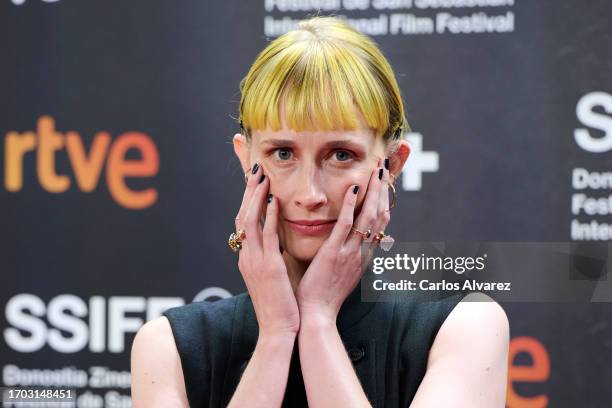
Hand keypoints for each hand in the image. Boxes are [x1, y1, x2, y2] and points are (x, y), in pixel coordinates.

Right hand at [235, 163, 299, 337]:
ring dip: (256, 196)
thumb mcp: (270, 278)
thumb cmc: (279, 306)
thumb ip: (269, 258)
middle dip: (249, 191)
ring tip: (261, 176)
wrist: (277, 330)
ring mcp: (255, 261)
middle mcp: (247, 256)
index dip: (249, 200)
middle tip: (255, 170)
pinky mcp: (269, 267)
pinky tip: (273, 200)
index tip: (255, 182)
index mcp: (248, 258)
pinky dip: (268, 216)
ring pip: (250, 221)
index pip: (245, 222)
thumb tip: (275, 244)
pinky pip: (267, 236)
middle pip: (243, 215)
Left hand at [295, 159, 390, 323]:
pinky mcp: (334, 254)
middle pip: (380, 215)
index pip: (381, 222)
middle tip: (385, 168)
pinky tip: (353, 189)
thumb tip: (354, 242)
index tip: (384, 182)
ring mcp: (350, 252)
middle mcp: (362, 251)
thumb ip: (351, 256)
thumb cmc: (325, 295)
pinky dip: (350, 206)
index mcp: (364, 255)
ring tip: (376, 170)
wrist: (317, 315)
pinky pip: (345, 226)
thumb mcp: (345, 274)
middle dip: (383, 189)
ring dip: (374, 191)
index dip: (385, 200)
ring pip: (368, 216)